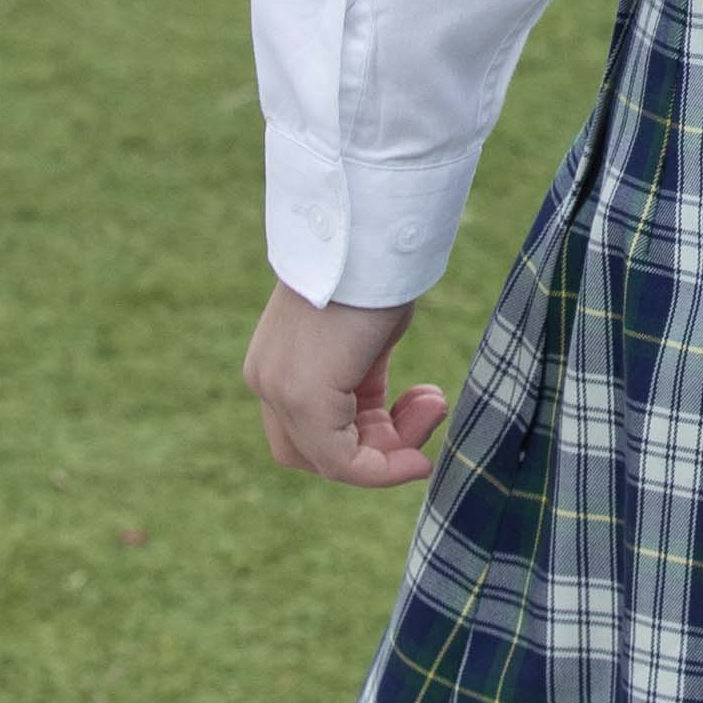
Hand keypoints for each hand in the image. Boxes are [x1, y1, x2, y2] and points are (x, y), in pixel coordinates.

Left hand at [246, 285, 448, 486]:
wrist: (371, 232)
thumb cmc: (376, 270)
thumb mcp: (363, 337)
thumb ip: (359, 378)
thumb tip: (380, 417)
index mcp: (275, 361)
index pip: (310, 428)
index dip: (366, 436)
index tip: (419, 414)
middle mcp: (267, 381)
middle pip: (316, 451)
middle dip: (377, 444)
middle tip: (430, 407)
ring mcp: (279, 392)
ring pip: (332, 460)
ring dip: (392, 450)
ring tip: (436, 405)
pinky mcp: (302, 399)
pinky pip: (342, 461)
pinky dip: (383, 469)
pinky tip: (420, 459)